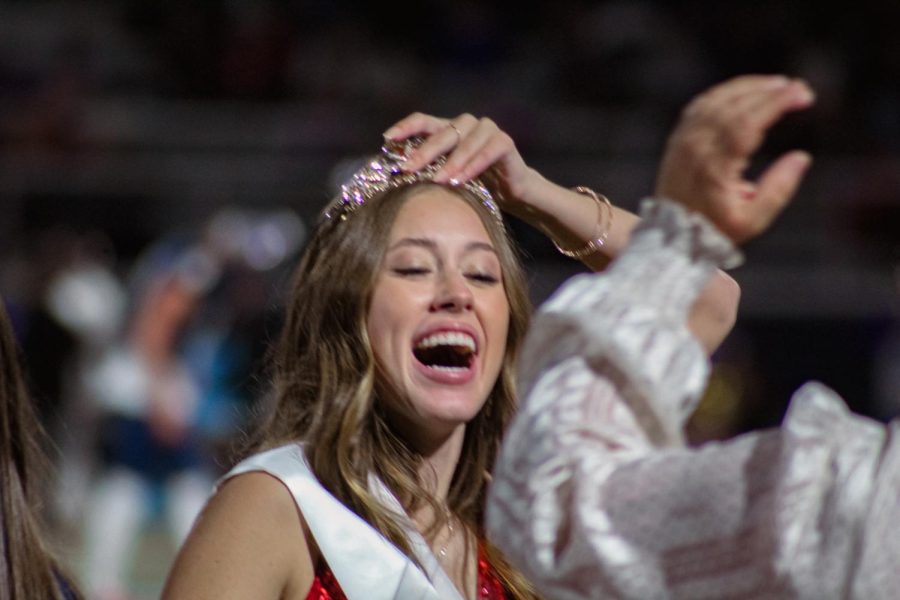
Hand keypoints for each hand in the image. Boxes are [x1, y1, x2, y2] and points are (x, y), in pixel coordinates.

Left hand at [382, 112, 540, 216]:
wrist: (510, 191)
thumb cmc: (475, 183)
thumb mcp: (448, 174)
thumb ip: (429, 168)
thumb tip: (397, 174)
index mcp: (449, 128)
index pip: (424, 121)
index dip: (406, 126)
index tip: (388, 138)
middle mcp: (467, 124)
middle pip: (443, 133)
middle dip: (424, 152)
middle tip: (409, 168)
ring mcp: (487, 130)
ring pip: (465, 143)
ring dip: (450, 162)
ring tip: (438, 181)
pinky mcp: (504, 142)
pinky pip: (487, 152)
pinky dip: (473, 166)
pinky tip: (461, 181)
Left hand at [655, 75, 814, 243]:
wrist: (671, 233)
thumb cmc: (715, 229)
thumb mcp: (752, 220)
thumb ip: (778, 189)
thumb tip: (801, 157)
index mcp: (714, 168)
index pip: (746, 123)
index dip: (776, 104)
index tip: (802, 95)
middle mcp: (696, 149)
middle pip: (734, 107)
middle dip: (769, 92)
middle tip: (798, 88)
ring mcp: (684, 141)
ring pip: (716, 100)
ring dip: (749, 87)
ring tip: (778, 85)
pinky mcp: (678, 138)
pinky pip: (701, 105)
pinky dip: (726, 93)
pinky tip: (747, 91)